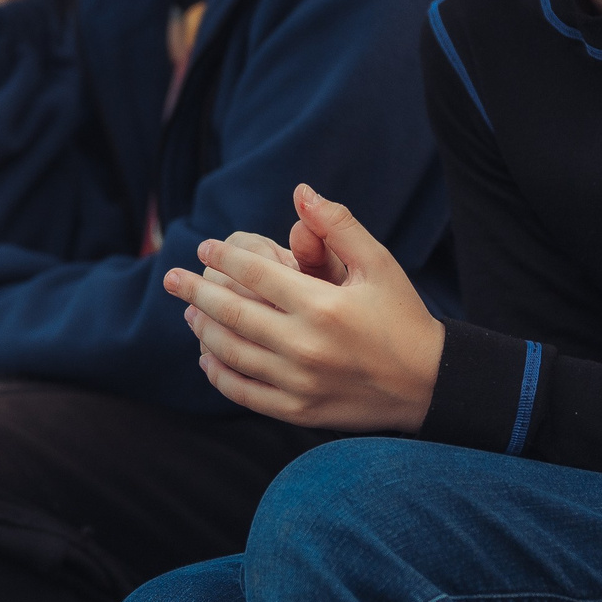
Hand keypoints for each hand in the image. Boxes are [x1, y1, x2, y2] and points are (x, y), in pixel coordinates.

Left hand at [162, 183, 443, 431]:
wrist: (430, 382)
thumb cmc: (402, 316)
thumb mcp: (378, 264)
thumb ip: (338, 226)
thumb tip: (300, 191)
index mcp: (322, 305)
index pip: (255, 273)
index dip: (223, 258)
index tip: (204, 248)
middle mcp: (306, 345)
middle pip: (232, 313)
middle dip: (195, 292)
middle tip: (171, 278)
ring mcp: (300, 382)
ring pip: (231, 353)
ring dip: (203, 330)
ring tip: (189, 313)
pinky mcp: (299, 410)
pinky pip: (244, 393)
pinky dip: (219, 374)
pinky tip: (208, 357)